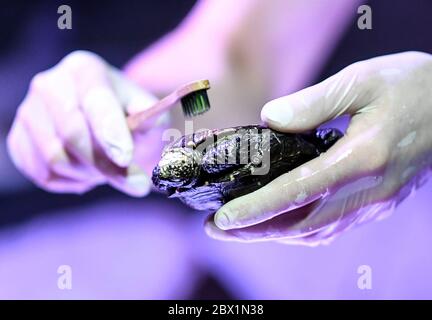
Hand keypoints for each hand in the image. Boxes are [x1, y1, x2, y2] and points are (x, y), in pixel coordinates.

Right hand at [7, 51, 167, 195]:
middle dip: (106, 165)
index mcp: (84, 69)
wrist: (105, 125)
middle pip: (72, 135)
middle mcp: (49, 84)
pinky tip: (87, 171)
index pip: (95, 101)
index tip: (125, 158)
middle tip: (137, 183)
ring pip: (56, 159)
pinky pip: (44, 174)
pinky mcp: (18, 139)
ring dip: (90, 175)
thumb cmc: (131, 118)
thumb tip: (150, 119)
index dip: (110, 132)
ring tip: (108, 169)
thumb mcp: (149, 114)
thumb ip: (150, 118)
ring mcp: (28, 111)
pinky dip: (72, 182)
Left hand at [205, 51, 431, 244]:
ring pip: (316, 233)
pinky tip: (281, 225)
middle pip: (302, 225)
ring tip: (240, 230)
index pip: (297, 192)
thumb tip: (269, 119)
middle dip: (255, 231)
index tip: (224, 218)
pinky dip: (300, 231)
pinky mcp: (378, 204)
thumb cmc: (411, 87)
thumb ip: (312, 104)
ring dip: (274, 235)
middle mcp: (369, 190)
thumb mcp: (361, 81)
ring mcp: (376, 203)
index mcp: (363, 158)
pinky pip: (333, 228)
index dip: (257, 209)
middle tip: (217, 229)